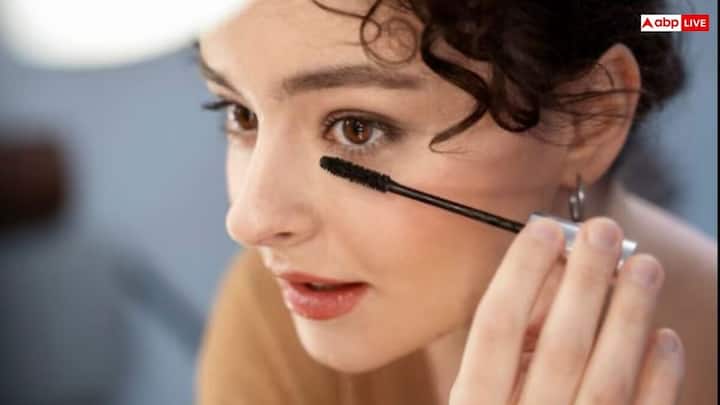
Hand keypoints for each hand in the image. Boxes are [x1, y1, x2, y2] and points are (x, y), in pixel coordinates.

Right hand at [449, 217, 684, 404]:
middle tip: (605, 231)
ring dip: (629, 316)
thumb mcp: (478, 393)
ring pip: (608, 378)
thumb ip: (504, 343)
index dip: (521, 272)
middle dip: (585, 280)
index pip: (495, 326)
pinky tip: (665, 336)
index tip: (544, 229)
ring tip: (644, 266)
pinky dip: (659, 378)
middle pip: (559, 345)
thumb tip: (549, 276)